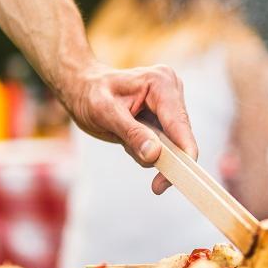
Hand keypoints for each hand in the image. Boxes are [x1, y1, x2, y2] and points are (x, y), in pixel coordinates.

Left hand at [61, 62, 197, 193]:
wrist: (83, 89)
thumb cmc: (90, 95)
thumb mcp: (104, 114)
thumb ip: (131, 133)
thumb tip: (154, 154)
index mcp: (160, 82)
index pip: (180, 124)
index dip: (184, 153)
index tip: (179, 178)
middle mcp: (171, 89)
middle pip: (182, 136)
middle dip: (163, 158)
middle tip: (155, 185)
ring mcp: (170, 102)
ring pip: (174, 143)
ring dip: (150, 152)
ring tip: (123, 138)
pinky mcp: (166, 115)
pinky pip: (166, 143)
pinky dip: (147, 149)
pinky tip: (128, 138)